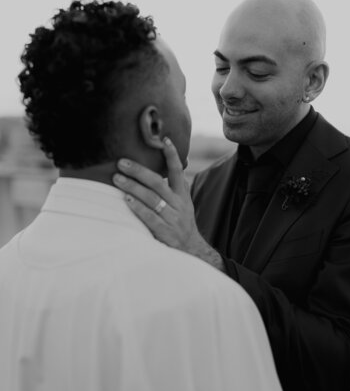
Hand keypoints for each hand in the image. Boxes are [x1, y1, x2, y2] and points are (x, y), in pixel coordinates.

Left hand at [113, 138, 223, 270]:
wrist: (191, 250)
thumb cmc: (180, 222)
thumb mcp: (183, 203)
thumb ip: (174, 187)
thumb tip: (163, 165)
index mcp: (182, 194)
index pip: (178, 171)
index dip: (172, 155)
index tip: (164, 140)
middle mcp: (179, 204)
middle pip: (158, 183)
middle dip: (139, 171)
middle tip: (122, 162)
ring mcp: (172, 218)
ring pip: (152, 199)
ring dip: (133, 188)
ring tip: (117, 179)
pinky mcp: (165, 232)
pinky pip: (150, 218)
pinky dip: (138, 209)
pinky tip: (126, 201)